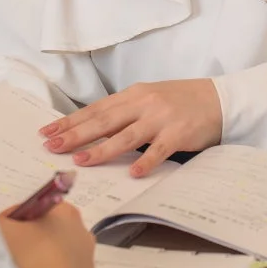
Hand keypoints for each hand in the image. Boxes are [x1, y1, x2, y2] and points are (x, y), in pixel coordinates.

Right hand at [0, 201, 93, 267]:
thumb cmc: (28, 256)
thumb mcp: (1, 228)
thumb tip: (1, 227)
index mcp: (66, 212)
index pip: (32, 209)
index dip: (10, 221)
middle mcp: (82, 234)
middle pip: (43, 234)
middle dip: (24, 242)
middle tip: (3, 254)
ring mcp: (86, 263)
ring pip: (51, 259)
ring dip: (34, 264)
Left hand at [41, 79, 222, 176]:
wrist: (219, 99)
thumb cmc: (181, 101)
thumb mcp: (150, 99)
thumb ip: (125, 111)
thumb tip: (93, 128)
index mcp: (134, 94)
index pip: (96, 109)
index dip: (70, 121)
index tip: (47, 131)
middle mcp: (144, 104)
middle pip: (104, 121)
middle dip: (76, 135)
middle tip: (53, 147)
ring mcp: (161, 119)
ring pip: (126, 136)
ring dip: (102, 149)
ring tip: (81, 160)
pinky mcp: (179, 134)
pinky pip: (159, 150)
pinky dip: (146, 161)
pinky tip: (133, 172)